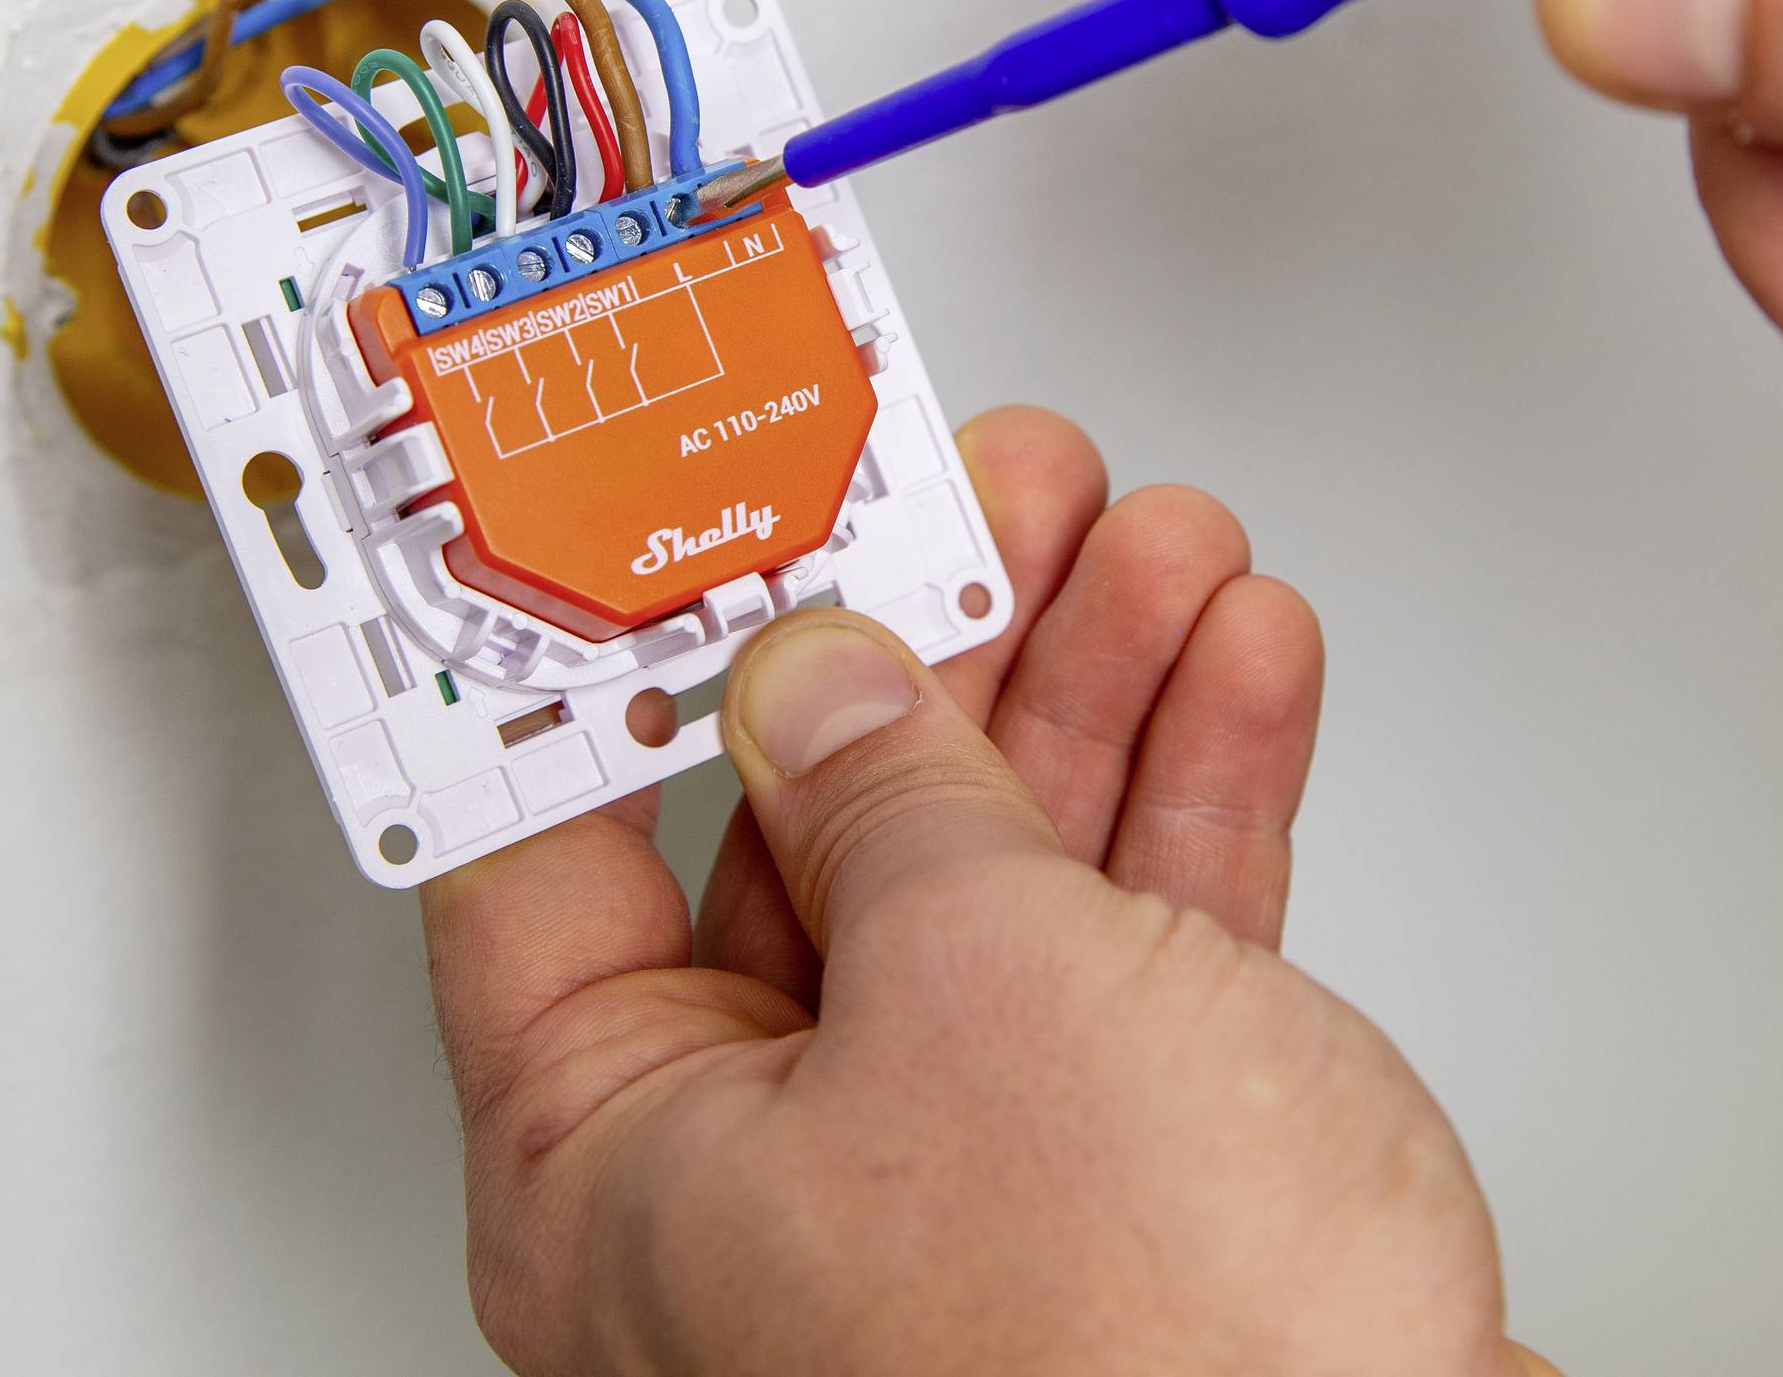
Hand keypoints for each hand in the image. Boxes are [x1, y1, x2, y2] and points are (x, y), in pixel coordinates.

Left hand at [423, 407, 1550, 1376]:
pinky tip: (1235, 669)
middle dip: (935, 641)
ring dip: (1090, 691)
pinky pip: (1126, 962)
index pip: (546, 860)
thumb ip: (892, 790)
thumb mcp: (977, 979)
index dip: (603, 667)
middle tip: (986, 492)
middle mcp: (758, 1197)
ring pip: (993, 881)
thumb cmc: (1148, 1369)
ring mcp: (946, 1198)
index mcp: (621, 1174)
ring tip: (1152, 540)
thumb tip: (823, 675)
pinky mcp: (1116, 1201)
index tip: (654, 520)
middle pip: (810, 842)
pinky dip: (1186, 806)